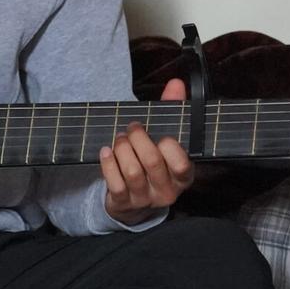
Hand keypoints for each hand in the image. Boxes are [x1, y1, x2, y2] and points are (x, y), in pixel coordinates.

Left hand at [99, 77, 194, 225]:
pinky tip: (106, 151)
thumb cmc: (153, 162)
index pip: (181, 163)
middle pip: (152, 162)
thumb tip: (176, 83)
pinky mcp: (124, 204)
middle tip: (132, 128)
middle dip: (138, 138)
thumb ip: (172, 110)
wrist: (134, 202)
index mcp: (183, 176)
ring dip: (122, 148)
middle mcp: (167, 191)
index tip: (160, 134)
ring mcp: (145, 199)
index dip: (169, 145)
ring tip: (120, 138)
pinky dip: (108, 163)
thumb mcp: (165, 139)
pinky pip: (115, 183)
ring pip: (132, 171)